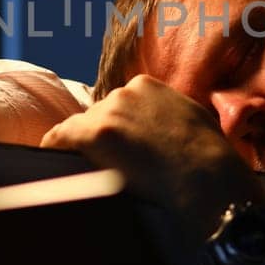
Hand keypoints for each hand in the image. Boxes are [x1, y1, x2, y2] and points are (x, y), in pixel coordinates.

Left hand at [40, 75, 264, 246]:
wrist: (207, 178)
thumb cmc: (210, 160)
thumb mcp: (193, 121)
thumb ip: (171, 116)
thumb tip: (165, 130)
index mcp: (147, 87)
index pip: (116, 107)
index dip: (116, 131)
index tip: (118, 150)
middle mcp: (123, 93)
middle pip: (96, 117)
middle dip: (101, 141)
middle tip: (110, 169)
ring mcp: (107, 112)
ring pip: (79, 131)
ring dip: (85, 151)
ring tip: (93, 176)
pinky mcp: (94, 134)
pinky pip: (58, 140)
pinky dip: (55, 153)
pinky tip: (55, 168)